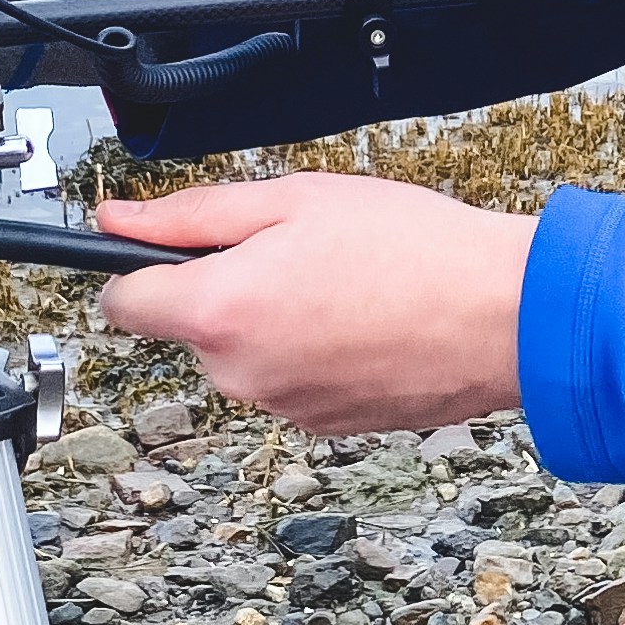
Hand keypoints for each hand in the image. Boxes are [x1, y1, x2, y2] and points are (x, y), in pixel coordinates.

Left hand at [93, 176, 532, 437]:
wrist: (503, 316)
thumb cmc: (415, 252)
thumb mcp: (295, 199)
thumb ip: (194, 213)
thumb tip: (120, 222)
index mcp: (221, 311)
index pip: (122, 303)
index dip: (137, 268)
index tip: (162, 251)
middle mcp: (241, 373)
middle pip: (193, 328)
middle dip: (226, 289)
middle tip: (295, 250)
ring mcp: (284, 407)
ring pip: (246, 355)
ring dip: (275, 322)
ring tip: (343, 283)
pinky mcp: (325, 426)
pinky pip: (292, 380)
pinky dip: (314, 352)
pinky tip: (364, 319)